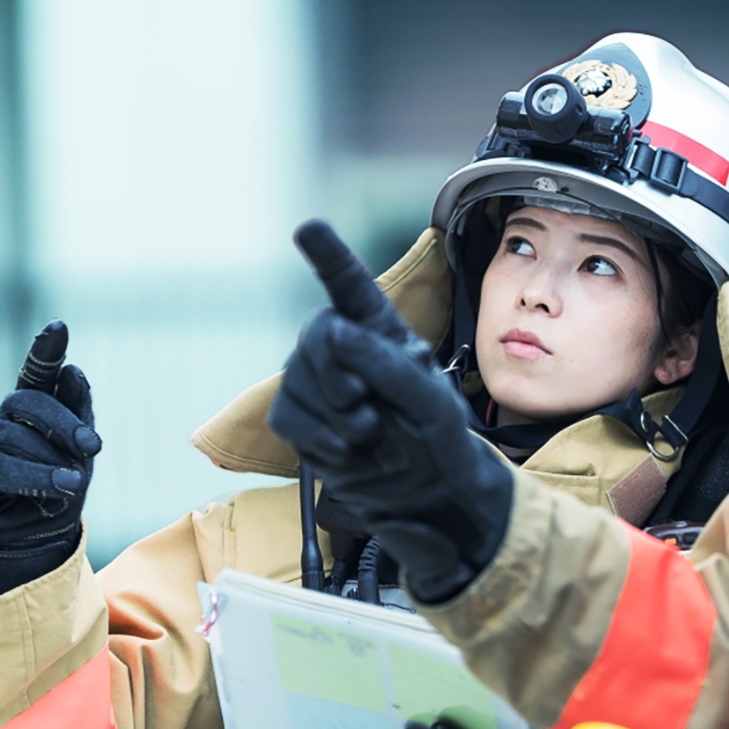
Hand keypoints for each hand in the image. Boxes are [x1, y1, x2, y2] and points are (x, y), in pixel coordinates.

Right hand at [0, 321, 100, 565]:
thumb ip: (78, 414)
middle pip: (27, 402)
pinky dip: (36, 478)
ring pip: (17, 438)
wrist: (28, 540)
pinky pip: (0, 469)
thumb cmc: (56, 487)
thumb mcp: (78, 453)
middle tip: (93, 446)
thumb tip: (73, 371)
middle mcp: (5, 420)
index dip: (45, 351)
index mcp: (36, 410)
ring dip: (53, 462)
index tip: (58, 327)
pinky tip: (62, 485)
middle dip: (64, 422)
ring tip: (73, 482)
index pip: (38, 373)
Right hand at [269, 221, 512, 602]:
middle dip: (339, 374)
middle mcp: (345, 350)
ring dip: (336, 415)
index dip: (328, 256)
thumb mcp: (429, 397)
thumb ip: (384, 360)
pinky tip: (349, 451)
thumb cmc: (441, 441)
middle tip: (369, 408)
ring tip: (371, 434)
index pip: (349, 287)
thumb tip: (334, 330)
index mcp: (382, 332)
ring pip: (296, 380)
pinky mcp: (303, 422)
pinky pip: (287, 417)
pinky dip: (318, 438)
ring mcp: (320, 386)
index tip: (308, 228)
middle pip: (316, 336)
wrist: (429, 500)